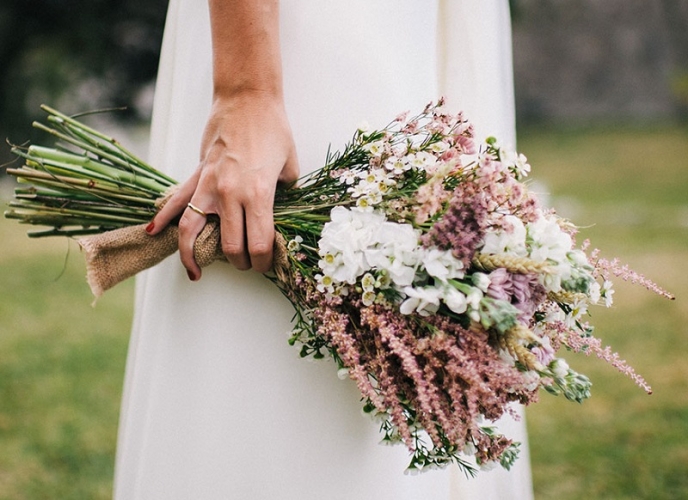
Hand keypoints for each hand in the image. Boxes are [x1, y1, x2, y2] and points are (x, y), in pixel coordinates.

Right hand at [147, 92, 299, 278]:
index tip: (267, 264)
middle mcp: (230, 195)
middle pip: (231, 247)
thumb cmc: (274, 129)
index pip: (259, 244)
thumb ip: (284, 195)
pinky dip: (163, 218)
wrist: (248, 98)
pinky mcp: (197, 174)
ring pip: (193, 231)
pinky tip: (153, 232)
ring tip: (195, 272)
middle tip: (248, 265)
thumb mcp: (290, 167)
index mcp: (259, 195)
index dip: (264, 262)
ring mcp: (209, 185)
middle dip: (242, 263)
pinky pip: (176, 200)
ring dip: (194, 256)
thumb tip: (279, 214)